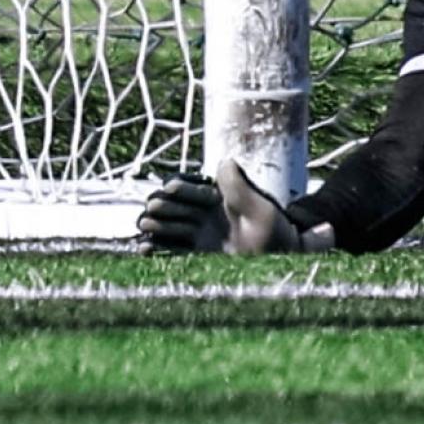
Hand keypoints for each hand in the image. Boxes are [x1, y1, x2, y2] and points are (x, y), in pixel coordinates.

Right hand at [135, 160, 306, 254]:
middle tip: (153, 207)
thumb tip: (225, 161)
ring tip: (145, 224)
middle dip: (164, 205)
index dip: (182, 187)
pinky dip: (156, 247)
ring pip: (168, 226)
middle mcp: (204, 214)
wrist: (280, 262)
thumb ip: (241, 188)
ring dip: (156, 224)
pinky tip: (144, 248)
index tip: (173, 187)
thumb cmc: (275, 233)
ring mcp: (198, 234)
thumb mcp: (261, 210)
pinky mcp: (195, 254)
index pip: (194, 188)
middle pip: (175, 206)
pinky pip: (170, 249)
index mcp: (219, 198)